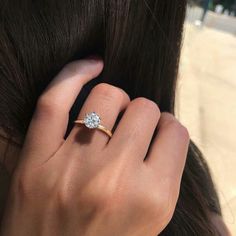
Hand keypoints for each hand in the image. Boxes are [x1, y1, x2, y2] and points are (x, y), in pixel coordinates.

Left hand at [0, 57, 188, 235]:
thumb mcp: (153, 223)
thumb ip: (171, 178)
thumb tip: (176, 133)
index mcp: (152, 200)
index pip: (175, 133)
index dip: (168, 130)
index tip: (158, 134)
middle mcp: (114, 180)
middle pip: (144, 110)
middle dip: (143, 117)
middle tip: (132, 131)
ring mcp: (71, 167)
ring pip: (108, 97)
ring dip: (117, 101)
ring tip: (112, 116)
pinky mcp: (35, 159)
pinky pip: (55, 98)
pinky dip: (74, 74)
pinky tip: (91, 65)